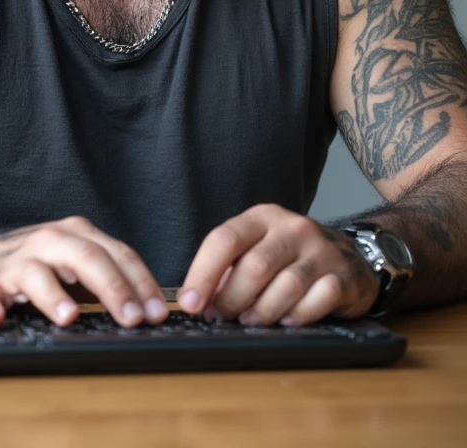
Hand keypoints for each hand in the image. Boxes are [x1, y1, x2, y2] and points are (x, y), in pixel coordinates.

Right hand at [0, 215, 169, 329]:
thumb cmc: (30, 267)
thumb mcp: (71, 265)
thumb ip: (104, 280)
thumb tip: (149, 310)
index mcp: (75, 235)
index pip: (117, 254)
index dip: (141, 283)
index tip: (158, 312)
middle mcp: (47, 242)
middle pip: (86, 257)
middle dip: (113, 288)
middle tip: (133, 318)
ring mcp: (14, 262)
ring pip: (37, 273)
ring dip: (54, 296)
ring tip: (69, 317)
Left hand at [177, 204, 380, 325]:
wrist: (349, 257)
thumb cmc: (290, 258)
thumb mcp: (257, 250)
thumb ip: (228, 270)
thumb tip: (197, 300)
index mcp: (263, 217)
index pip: (225, 239)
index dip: (202, 274)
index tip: (190, 303)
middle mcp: (293, 228)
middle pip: (255, 267)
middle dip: (232, 300)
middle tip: (224, 317)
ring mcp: (322, 250)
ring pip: (286, 286)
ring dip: (263, 312)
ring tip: (252, 321)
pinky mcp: (345, 274)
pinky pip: (319, 299)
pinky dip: (300, 316)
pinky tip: (289, 320)